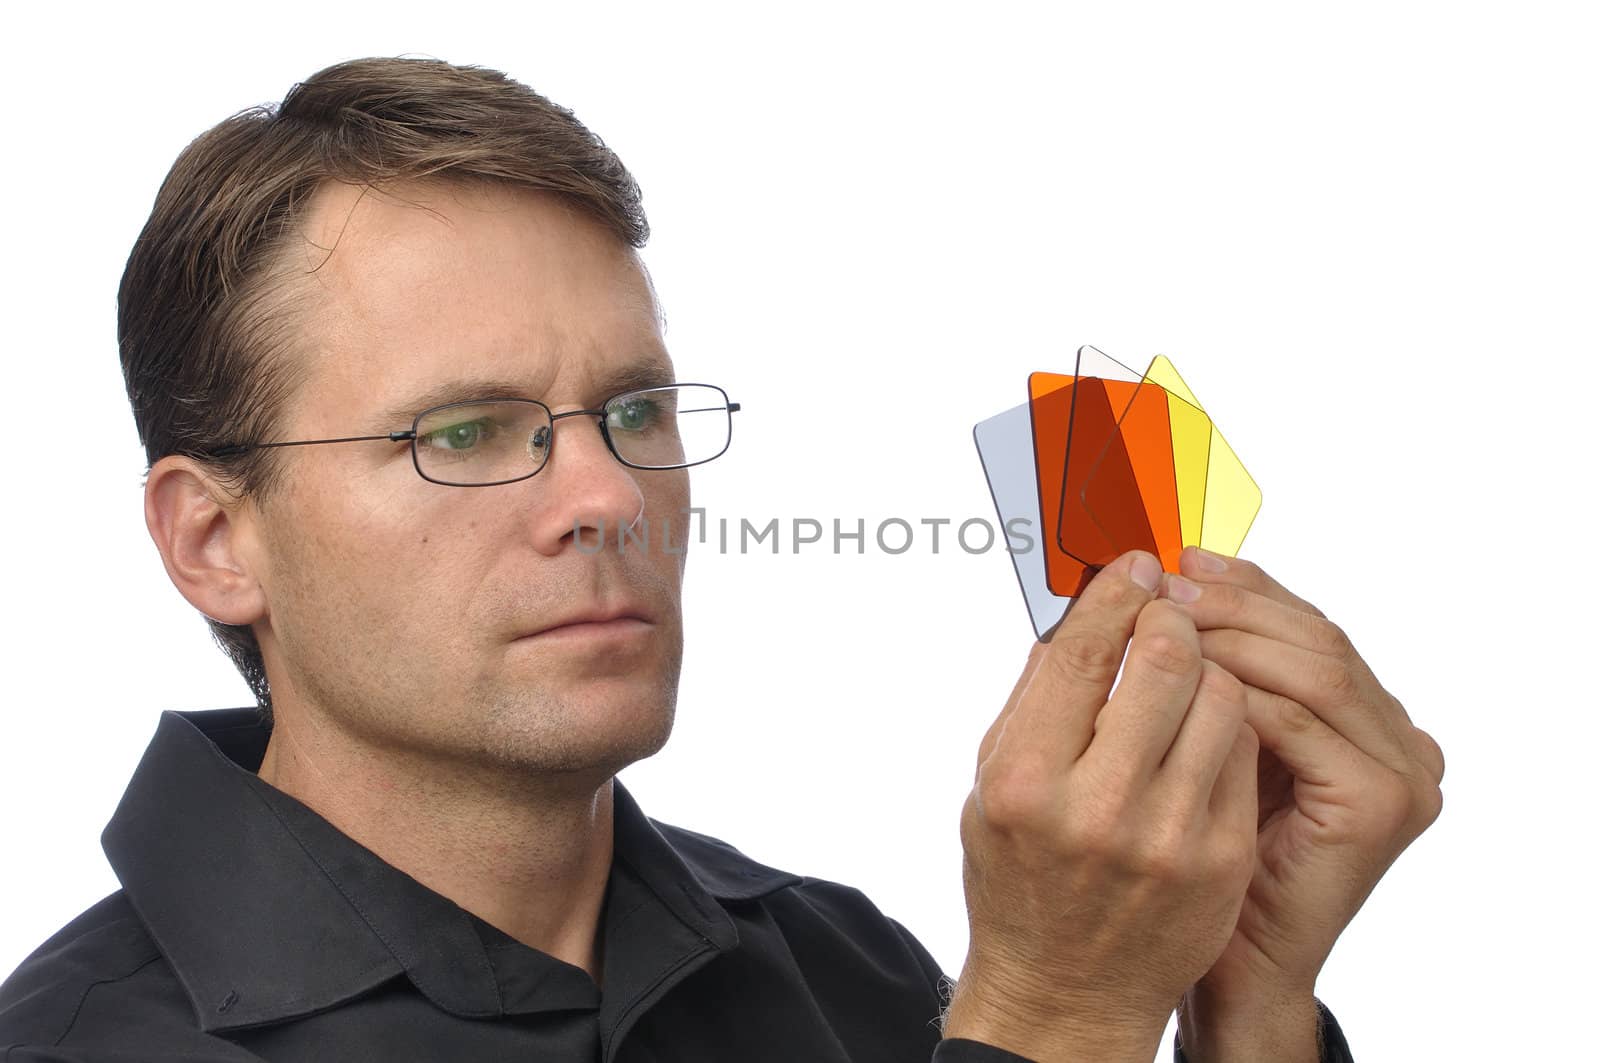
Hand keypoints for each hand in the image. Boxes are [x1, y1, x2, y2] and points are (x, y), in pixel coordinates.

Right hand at [943, 551, 1260, 1062]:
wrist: (1067, 989)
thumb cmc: (1020, 876)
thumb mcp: (993, 785)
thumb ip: (1035, 700)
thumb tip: (1082, 613)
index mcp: (1026, 781)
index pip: (1079, 654)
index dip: (1115, 594)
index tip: (1136, 564)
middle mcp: (1098, 807)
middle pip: (1163, 662)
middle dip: (1170, 618)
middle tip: (1167, 608)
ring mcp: (1170, 836)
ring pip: (1221, 697)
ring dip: (1207, 666)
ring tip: (1185, 671)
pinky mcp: (1222, 857)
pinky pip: (1244, 749)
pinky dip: (1227, 721)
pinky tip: (1204, 726)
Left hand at [1162, 548, 1444, 1057]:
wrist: (1225, 961)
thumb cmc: (1203, 853)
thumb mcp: (1207, 745)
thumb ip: (1207, 675)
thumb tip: (1149, 583)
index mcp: (1364, 715)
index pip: (1304, 622)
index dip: (1241, 585)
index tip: (1172, 560)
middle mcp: (1397, 735)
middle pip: (1315, 632)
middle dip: (1233, 601)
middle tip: (1163, 581)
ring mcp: (1401, 769)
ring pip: (1313, 664)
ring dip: (1233, 633)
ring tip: (1167, 617)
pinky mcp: (1381, 802)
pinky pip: (1299, 721)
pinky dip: (1238, 691)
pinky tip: (1184, 676)